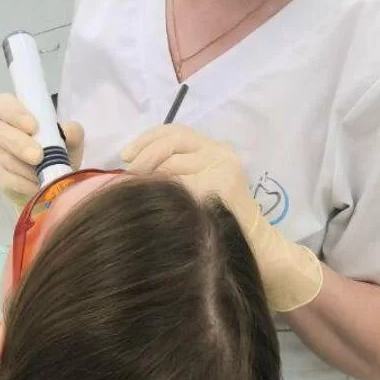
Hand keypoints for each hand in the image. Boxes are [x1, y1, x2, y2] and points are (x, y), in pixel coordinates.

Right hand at [0, 94, 84, 209]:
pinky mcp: (2, 179)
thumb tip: (67, 131)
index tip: (33, 126)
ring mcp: (0, 157)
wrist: (58, 184)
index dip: (14, 113)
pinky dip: (27, 184)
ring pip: (6, 159)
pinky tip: (39, 185)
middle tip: (38, 156)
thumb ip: (72, 131)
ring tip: (46, 174)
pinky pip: (9, 180)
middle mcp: (4, 133)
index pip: (2, 104)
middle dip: (19, 144)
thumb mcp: (72, 141)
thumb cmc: (61, 153)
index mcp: (17, 116)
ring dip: (27, 168)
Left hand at [121, 125, 322, 312]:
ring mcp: (222, 167)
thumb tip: (132, 165)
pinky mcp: (219, 186)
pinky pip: (179, 183)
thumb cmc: (217, 220)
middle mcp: (221, 152)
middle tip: (128, 173)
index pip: (175, 131)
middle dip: (144, 155)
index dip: (146, 139)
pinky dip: (163, 191)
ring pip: (172, 162)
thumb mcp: (198, 184)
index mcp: (215, 148)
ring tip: (139, 190)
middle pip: (172, 140)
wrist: (254, 247)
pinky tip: (157, 203)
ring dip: (150, 176)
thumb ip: (175, 169)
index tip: (125, 155)